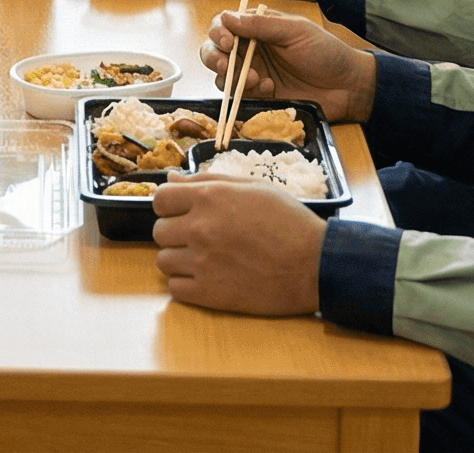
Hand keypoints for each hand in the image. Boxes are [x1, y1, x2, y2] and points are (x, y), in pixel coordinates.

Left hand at [151, 176, 327, 315]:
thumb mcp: (253, 188)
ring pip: (163, 261)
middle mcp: (200, 228)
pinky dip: (186, 285)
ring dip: (180, 260)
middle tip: (201, 238)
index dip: (170, 206)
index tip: (184, 213)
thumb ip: (208, 181)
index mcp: (210, 198)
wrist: (315, 264)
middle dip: (176, 233)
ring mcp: (202, 262)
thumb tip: (171, 180)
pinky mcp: (209, 294)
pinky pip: (174, 289)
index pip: (160, 199)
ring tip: (206, 260)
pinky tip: (208, 279)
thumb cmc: (289, 221)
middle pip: (159, 231)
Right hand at [200, 6, 375, 125]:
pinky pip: (238, 96)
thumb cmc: (326, 52)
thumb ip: (261, 26)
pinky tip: (269, 88)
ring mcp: (252, 74)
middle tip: (227, 64)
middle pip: (214, 51)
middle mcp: (250, 50)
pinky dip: (247, 92)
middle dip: (214, 57)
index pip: (224, 25)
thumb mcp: (295, 32)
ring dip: (232, 77)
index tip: (227, 41)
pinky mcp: (258, 97)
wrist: (347, 87)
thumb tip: (226, 17)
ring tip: (256, 79)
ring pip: (222, 75)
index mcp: (258, 28)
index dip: (219, 32)